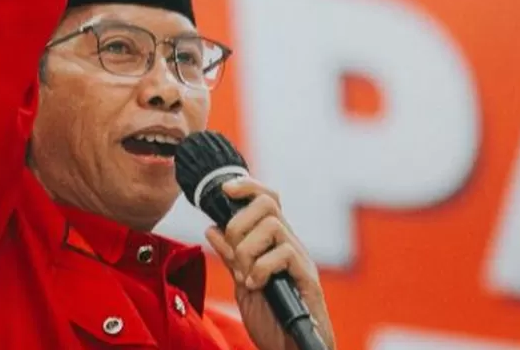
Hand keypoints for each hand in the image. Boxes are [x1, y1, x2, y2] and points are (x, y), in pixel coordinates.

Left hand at [204, 178, 336, 349]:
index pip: (266, 198)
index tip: (224, 190)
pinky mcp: (307, 277)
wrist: (289, 348)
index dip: (247, 186)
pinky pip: (283, 254)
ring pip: (272, 226)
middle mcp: (290, 244)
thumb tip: (212, 228)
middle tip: (232, 253)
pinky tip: (255, 286)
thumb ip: (229, 257)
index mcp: (274, 242)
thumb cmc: (271, 319)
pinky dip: (260, 269)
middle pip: (268, 202)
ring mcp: (300, 259)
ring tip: (244, 275)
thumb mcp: (241, 284)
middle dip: (239, 223)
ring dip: (247, 250)